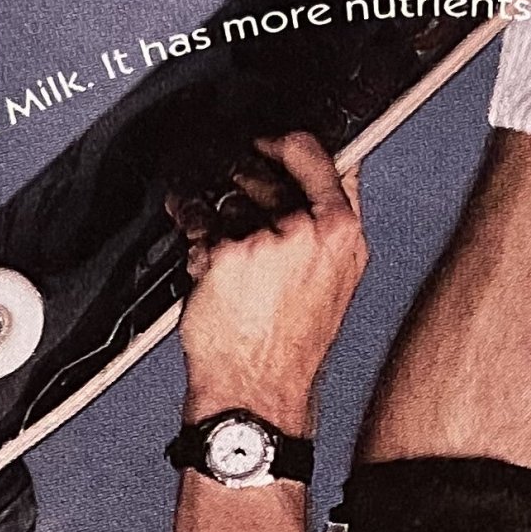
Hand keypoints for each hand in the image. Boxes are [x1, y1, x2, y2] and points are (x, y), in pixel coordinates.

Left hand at [174, 131, 367, 432]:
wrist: (259, 390)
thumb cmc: (292, 342)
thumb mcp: (335, 279)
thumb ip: (329, 223)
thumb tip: (323, 175)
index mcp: (343, 234)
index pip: (319, 154)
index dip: (288, 141)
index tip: (268, 141)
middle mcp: (309, 232)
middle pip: (267, 167)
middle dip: (241, 169)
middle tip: (228, 177)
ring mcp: (267, 241)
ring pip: (230, 191)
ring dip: (211, 196)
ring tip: (207, 212)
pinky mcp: (227, 254)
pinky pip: (197, 217)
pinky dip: (187, 220)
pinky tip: (189, 230)